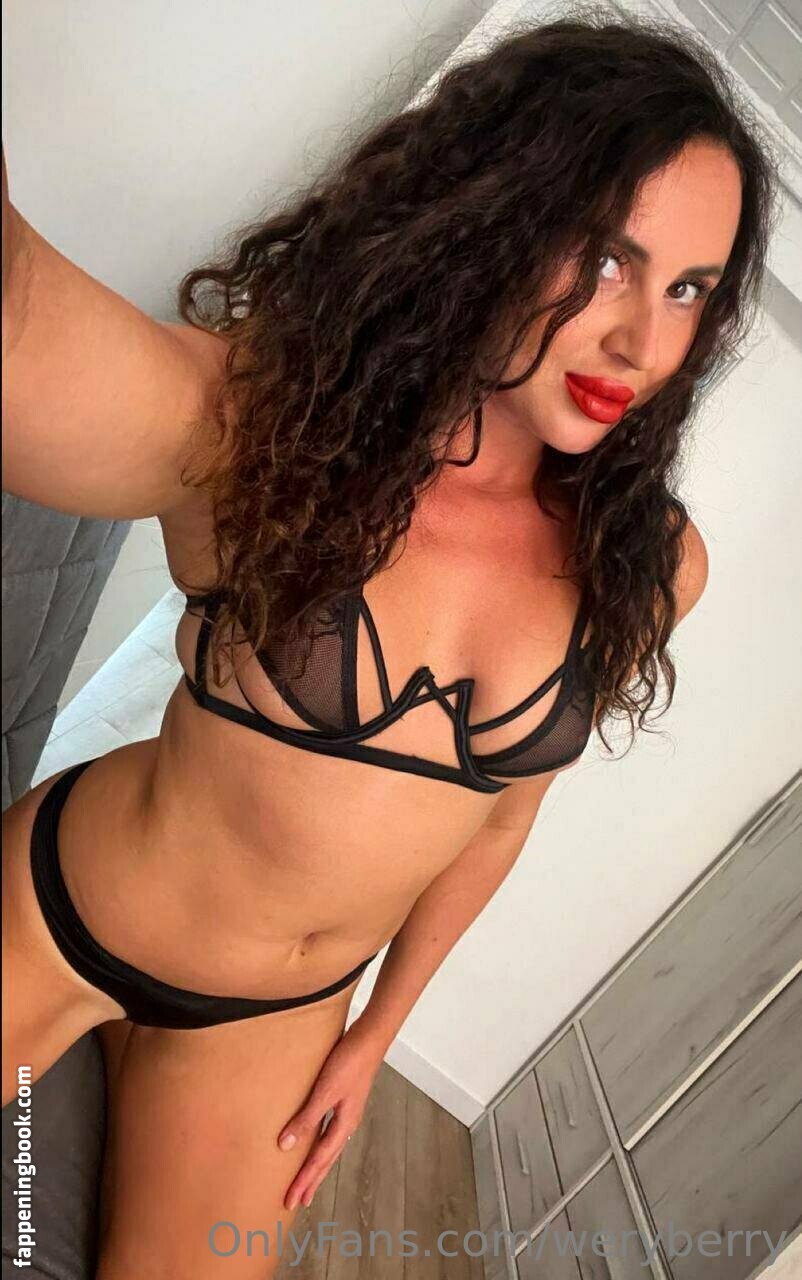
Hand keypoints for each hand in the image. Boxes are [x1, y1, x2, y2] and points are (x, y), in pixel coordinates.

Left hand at [278, 1019, 384, 1211]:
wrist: (369, 1039)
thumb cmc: (348, 1063)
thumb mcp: (325, 1092)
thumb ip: (306, 1118)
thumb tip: (285, 1147)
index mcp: (344, 1126)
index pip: (319, 1161)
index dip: (304, 1181)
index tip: (291, 1201)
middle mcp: (347, 1124)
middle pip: (326, 1159)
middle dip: (311, 1181)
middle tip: (297, 1201)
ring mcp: (347, 1113)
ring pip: (328, 1148)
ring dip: (316, 1165)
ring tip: (306, 1180)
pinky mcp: (344, 1101)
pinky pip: (329, 1132)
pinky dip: (319, 1145)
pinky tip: (315, 1142)